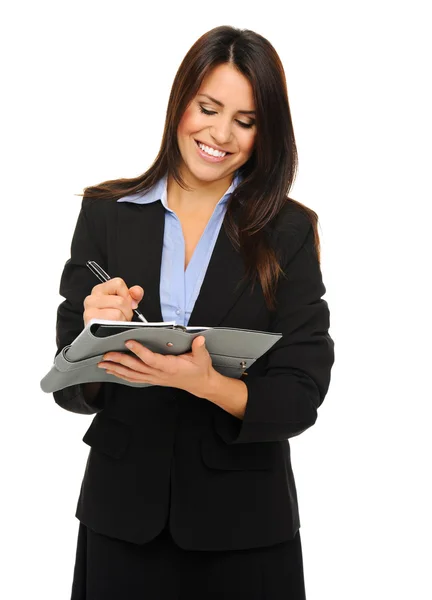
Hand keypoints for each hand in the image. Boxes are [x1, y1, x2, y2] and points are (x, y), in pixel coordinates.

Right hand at [83, 278, 143, 326]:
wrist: (102, 340)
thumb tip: (136, 292)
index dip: (127, 295)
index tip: (128, 304)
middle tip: (122, 317)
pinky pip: (112, 322)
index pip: (118, 283)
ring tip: (118, 323)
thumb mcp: (124, 304)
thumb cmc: (113, 320)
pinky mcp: (91, 323)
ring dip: (122, 320)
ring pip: (117, 312)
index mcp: (99, 290)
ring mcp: (89, 311)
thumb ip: (133, 295)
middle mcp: (91, 299)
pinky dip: (118, 327)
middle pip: (120, 301)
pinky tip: (113, 328)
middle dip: (127, 311)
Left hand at [97, 335, 215, 397]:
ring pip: (132, 374)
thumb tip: (199, 339)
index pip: (151, 359)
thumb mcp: (202, 357)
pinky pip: (134, 379)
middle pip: (136, 367)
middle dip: (120, 360)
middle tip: (107, 354)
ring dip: (116, 369)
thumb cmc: (199, 369)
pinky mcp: (152, 379)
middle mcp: (159, 374)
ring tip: (103, 364)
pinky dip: (121, 375)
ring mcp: (154, 378)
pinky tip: (112, 372)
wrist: (200, 383)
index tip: (129, 342)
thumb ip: (199, 348)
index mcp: (170, 367)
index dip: (139, 351)